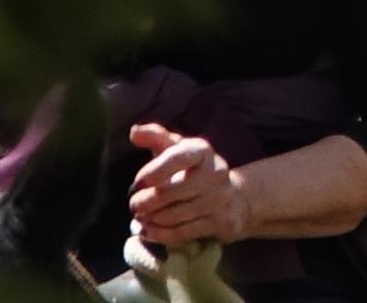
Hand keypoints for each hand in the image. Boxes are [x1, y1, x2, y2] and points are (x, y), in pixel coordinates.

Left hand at [127, 123, 251, 246]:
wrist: (233, 197)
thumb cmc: (196, 171)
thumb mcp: (180, 150)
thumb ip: (157, 138)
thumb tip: (133, 131)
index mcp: (203, 151)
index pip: (179, 157)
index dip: (155, 170)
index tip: (136, 183)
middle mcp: (215, 173)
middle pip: (172, 191)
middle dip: (146, 201)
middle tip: (133, 205)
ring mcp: (218, 199)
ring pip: (174, 215)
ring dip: (150, 219)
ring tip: (138, 218)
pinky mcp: (218, 222)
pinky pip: (181, 232)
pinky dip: (159, 234)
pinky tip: (147, 231)